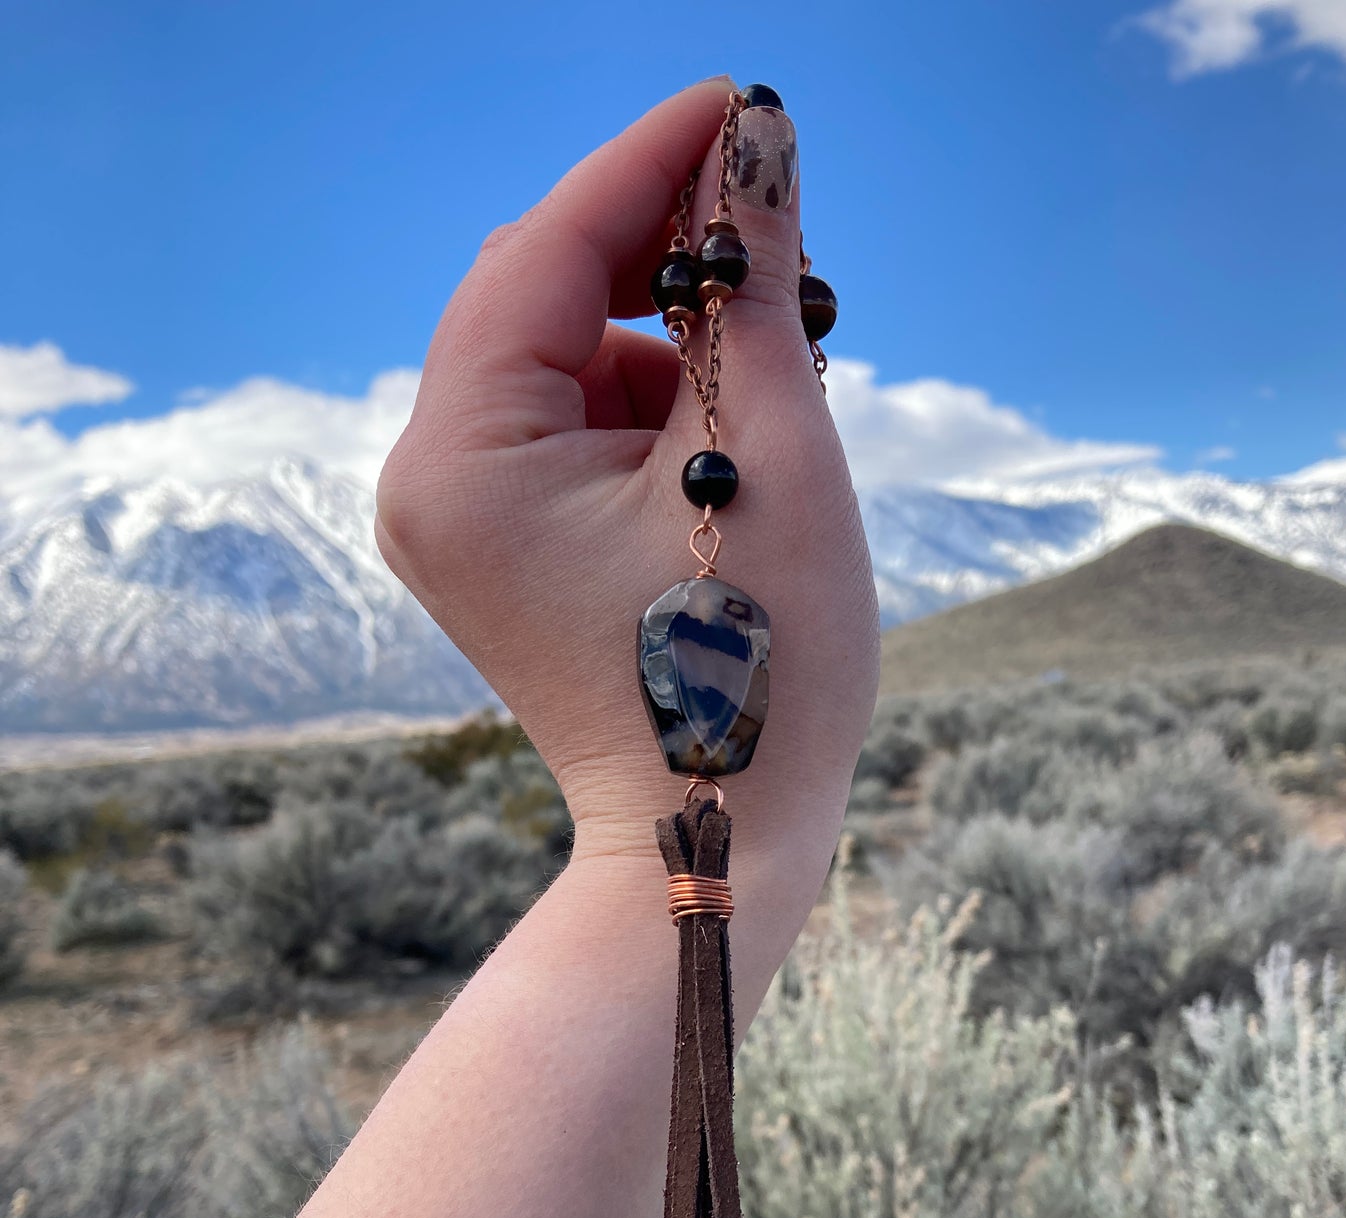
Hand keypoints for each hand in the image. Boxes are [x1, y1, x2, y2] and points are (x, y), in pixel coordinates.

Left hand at [375, 79, 878, 888]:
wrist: (717, 840)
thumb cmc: (754, 666)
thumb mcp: (772, 453)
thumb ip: (754, 284)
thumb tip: (757, 142)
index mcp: (462, 459)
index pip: (548, 253)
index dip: (649, 165)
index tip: (742, 105)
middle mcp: (428, 481)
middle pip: (538, 296)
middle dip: (659, 247)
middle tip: (769, 213)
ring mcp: (454, 520)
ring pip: (559, 358)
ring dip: (664, 333)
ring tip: (772, 363)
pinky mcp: (496, 548)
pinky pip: (563, 426)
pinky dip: (643, 401)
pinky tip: (724, 428)